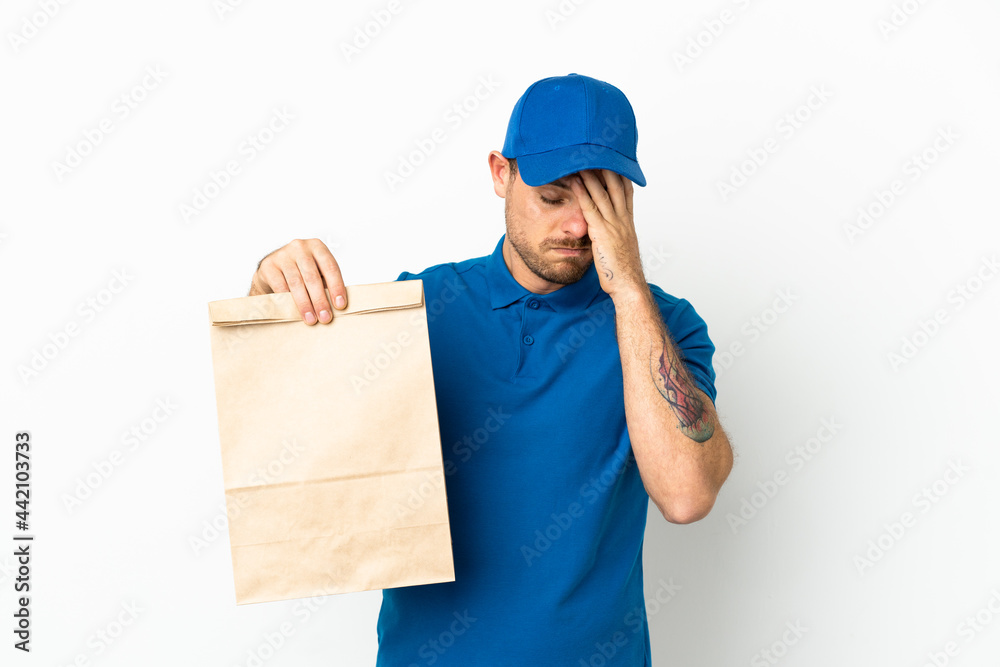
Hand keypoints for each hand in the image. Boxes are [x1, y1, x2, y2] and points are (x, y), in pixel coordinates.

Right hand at [249, 238, 346, 324]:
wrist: (273, 270)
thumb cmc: (302, 273)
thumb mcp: (317, 272)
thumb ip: (327, 284)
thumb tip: (338, 308)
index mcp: (318, 247)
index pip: (331, 267)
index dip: (336, 287)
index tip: (340, 305)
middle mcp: (300, 247)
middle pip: (312, 276)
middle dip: (320, 300)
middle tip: (325, 318)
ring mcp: (283, 255)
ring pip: (296, 282)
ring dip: (305, 304)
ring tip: (311, 319)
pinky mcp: (268, 265)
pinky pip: (279, 285)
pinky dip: (287, 300)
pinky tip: (293, 311)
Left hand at [569, 169, 644, 299]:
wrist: (628, 285)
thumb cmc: (623, 271)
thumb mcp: (622, 248)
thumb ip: (615, 235)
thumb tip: (609, 232)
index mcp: (628, 221)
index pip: (626, 190)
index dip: (620, 173)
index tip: (614, 159)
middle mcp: (622, 218)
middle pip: (615, 185)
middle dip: (606, 166)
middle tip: (597, 149)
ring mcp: (613, 224)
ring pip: (601, 192)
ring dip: (590, 174)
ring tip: (580, 157)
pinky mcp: (601, 232)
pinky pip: (589, 207)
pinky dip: (581, 192)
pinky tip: (574, 181)